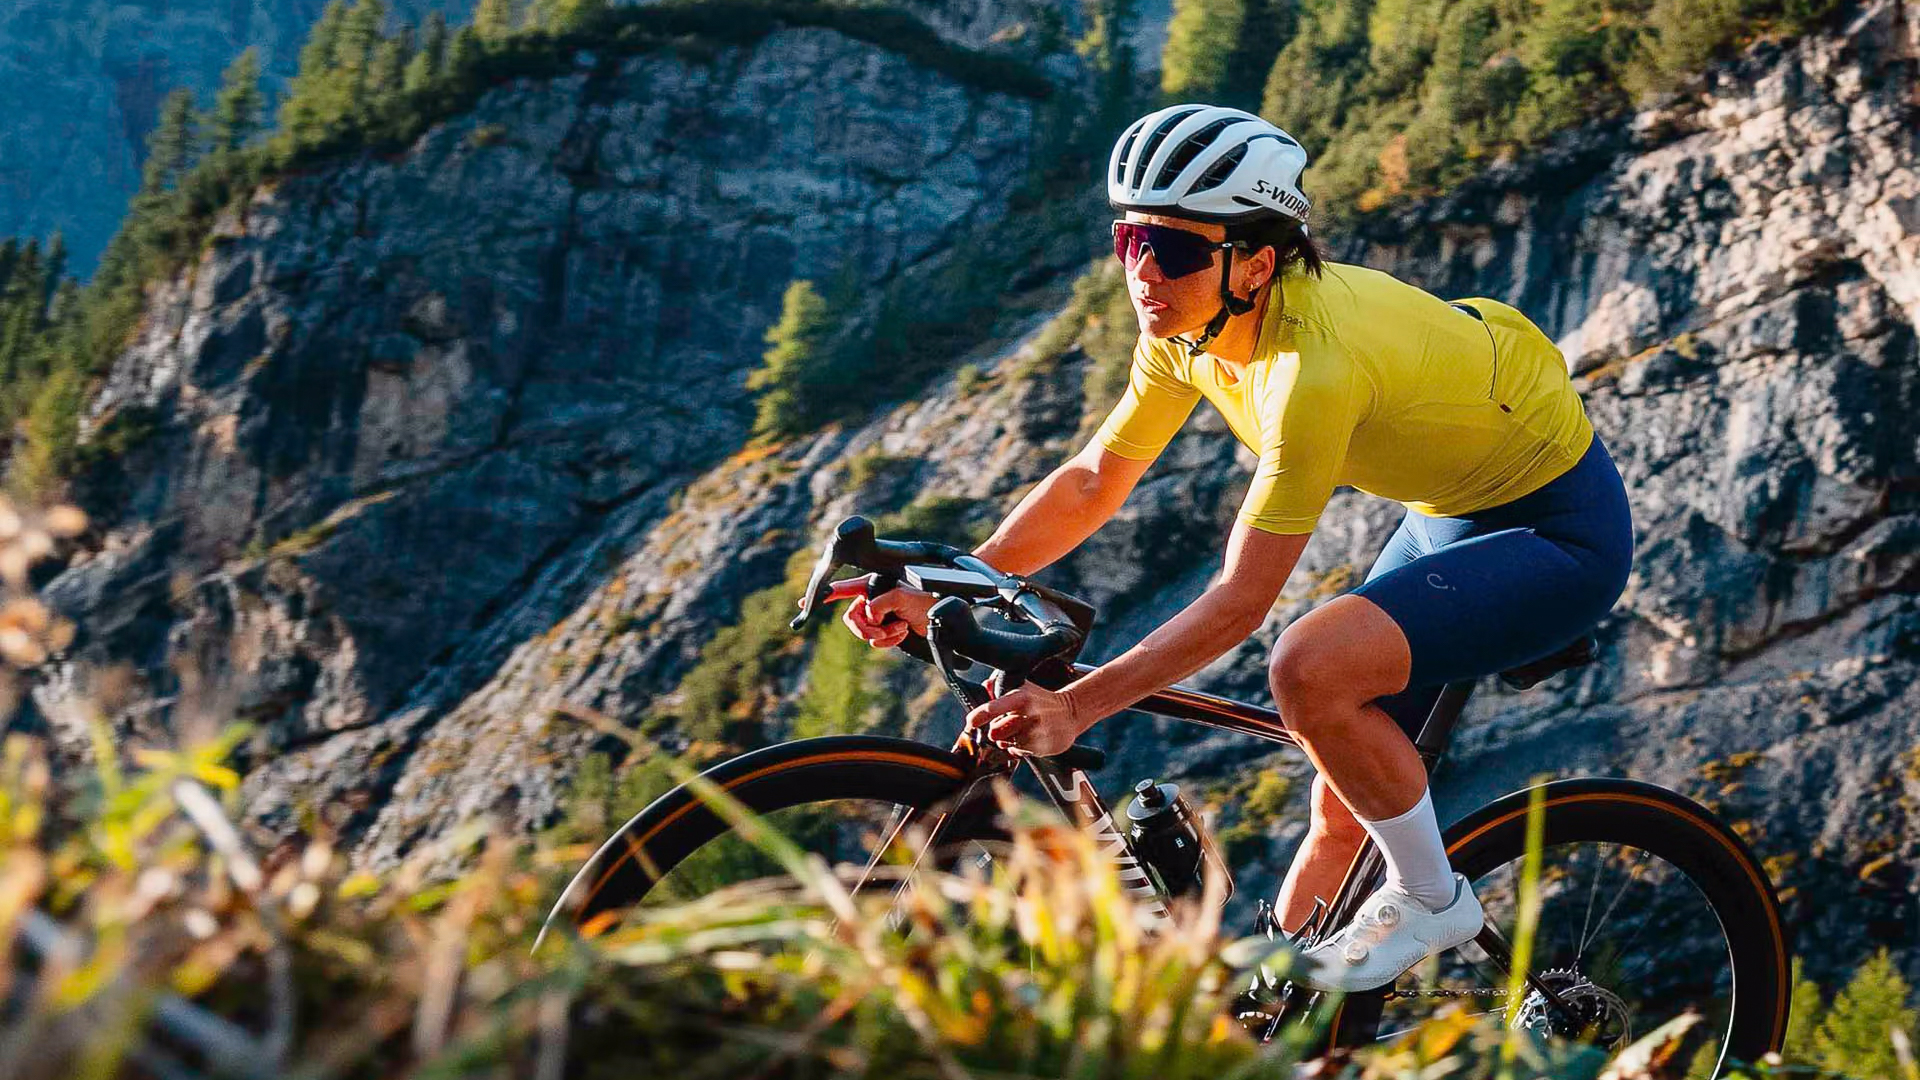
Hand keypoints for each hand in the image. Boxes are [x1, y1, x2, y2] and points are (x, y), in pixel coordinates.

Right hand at [836, 578, 935, 648]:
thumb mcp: (900, 596)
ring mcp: (879, 617)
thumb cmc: (925, 599)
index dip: (827, 595)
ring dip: (882, 634)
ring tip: (901, 627)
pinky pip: (875, 641)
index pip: (845, 588)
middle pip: (850, 618)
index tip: (803, 601)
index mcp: (873, 585)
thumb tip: (869, 618)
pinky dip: (888, 641)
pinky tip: (902, 633)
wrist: (942, 617)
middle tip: (879, 629)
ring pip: (863, 633)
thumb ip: (879, 604)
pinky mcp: (886, 631)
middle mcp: (873, 600)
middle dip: (864, 627)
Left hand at [965, 683, 1085, 757]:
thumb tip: (986, 686)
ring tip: (1023, 730)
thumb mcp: (1025, 686)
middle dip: (997, 731)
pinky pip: (1020, 752)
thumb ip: (1002, 685)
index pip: (995, 706)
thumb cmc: (1041, 699)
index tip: (970, 722)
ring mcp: (1037, 731)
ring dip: (1010, 740)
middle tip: (1008, 725)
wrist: (1071, 712)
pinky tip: (1031, 738)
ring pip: (1007, 743)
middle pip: (996, 731)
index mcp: (1022, 696)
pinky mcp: (1044, 746)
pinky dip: (1021, 748)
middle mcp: (1029, 713)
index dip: (980, 715)